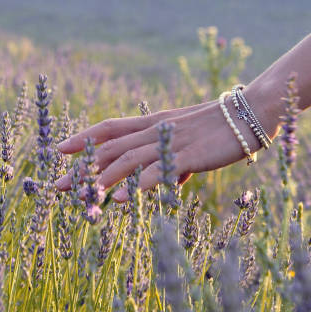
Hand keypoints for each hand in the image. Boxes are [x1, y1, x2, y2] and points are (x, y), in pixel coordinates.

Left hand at [55, 99, 261, 201]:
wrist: (252, 113)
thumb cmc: (221, 128)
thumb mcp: (188, 143)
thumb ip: (169, 161)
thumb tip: (160, 183)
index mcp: (154, 123)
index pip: (111, 127)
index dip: (85, 137)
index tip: (61, 149)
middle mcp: (156, 130)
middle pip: (111, 148)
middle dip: (83, 167)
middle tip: (58, 184)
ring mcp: (170, 142)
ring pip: (128, 160)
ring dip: (102, 178)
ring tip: (82, 196)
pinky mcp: (188, 156)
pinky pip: (157, 171)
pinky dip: (137, 184)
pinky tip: (121, 198)